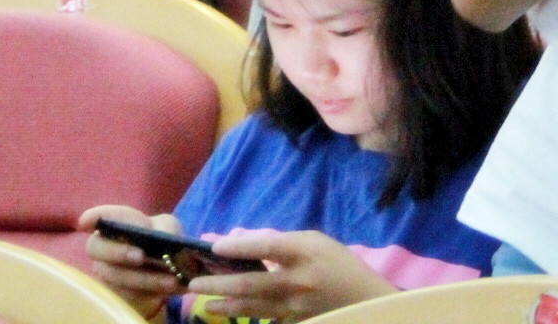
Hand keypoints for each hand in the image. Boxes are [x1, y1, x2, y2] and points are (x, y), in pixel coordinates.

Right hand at [79, 205, 184, 316]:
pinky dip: (148, 293)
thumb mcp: (169, 228)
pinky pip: (126, 295)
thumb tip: (163, 237)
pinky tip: (166, 289)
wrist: (165, 270)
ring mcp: (106, 272)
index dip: (91, 218)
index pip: (100, 218)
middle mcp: (103, 248)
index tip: (85, 222)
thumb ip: (167, 228)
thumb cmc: (161, 240)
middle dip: (117, 252)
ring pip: (114, 275)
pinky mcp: (115, 293)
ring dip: (143, 278)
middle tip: (140, 256)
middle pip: (96, 248)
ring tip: (171, 280)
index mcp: (116, 225)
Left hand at [188, 229, 395, 319]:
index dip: (240, 246)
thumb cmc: (338, 263)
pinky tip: (227, 311)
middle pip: (251, 283)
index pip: (267, 246)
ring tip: (204, 303)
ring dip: (224, 305)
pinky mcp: (293, 320)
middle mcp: (298, 280)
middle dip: (219, 284)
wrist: (363, 299)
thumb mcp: (315, 241)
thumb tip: (242, 241)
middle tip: (193, 284)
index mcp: (306, 252)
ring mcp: (294, 305)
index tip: (214, 246)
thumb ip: (280, 241)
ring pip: (251, 306)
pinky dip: (243, 313)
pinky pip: (263, 316)